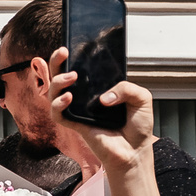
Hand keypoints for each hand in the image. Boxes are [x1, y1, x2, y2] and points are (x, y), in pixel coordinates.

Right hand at [47, 46, 159, 174]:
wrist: (135, 151)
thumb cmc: (137, 126)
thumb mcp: (141, 97)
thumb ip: (126, 88)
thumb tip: (103, 97)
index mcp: (98, 88)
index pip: (80, 68)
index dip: (73, 56)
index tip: (73, 45)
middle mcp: (84, 97)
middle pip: (60, 76)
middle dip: (56, 62)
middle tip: (63, 51)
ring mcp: (77, 111)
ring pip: (53, 93)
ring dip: (58, 81)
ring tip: (72, 76)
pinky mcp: (74, 125)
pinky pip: (57, 114)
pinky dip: (58, 104)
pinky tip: (68, 98)